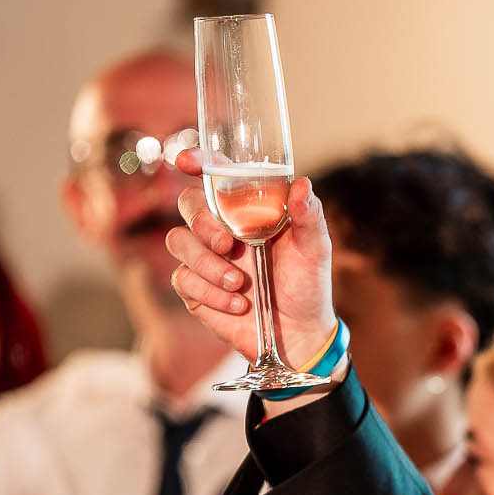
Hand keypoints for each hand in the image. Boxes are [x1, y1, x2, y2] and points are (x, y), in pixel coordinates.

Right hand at [165, 147, 337, 366]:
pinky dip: (210, 293)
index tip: (186, 162)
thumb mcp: (315, 249)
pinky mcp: (196, 289)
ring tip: (239, 283)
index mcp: (247, 211)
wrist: (299, 332)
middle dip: (201, 222)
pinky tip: (238, 304)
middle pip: (187, 204)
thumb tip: (301, 184)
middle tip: (227, 244)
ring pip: (178, 241)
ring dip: (207, 263)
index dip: (197, 162)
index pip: (215, 177)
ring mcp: (205, 258)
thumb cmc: (307, 284)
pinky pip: (182, 279)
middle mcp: (221, 229)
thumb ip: (309, 216)